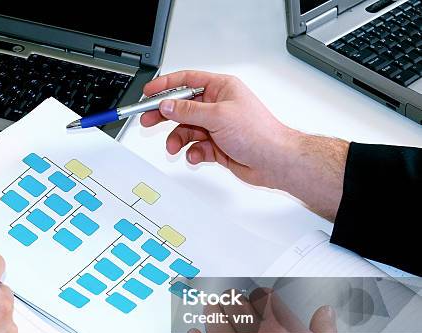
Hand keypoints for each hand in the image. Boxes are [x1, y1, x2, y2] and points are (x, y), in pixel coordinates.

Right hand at [141, 71, 348, 218]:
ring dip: (178, 139)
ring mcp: (217, 126)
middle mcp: (218, 105)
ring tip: (174, 147)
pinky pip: (196, 147)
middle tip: (148, 121)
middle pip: (182, 107)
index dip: (166, 86)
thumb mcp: (217, 116)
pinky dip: (193, 152)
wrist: (274, 161)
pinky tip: (197, 156)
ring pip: (186, 130)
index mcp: (221, 89)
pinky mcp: (217, 145)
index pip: (187, 80)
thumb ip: (188, 111)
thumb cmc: (258, 133)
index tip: (148, 93)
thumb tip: (167, 105)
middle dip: (165, 115)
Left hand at [187, 288, 346, 332]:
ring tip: (211, 306)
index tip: (260, 295)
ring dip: (212, 311)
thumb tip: (324, 314)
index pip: (264, 298)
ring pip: (216, 325)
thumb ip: (324, 329)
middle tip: (232, 296)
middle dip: (233, 298)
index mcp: (280, 328)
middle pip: (236, 306)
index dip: (261, 295)